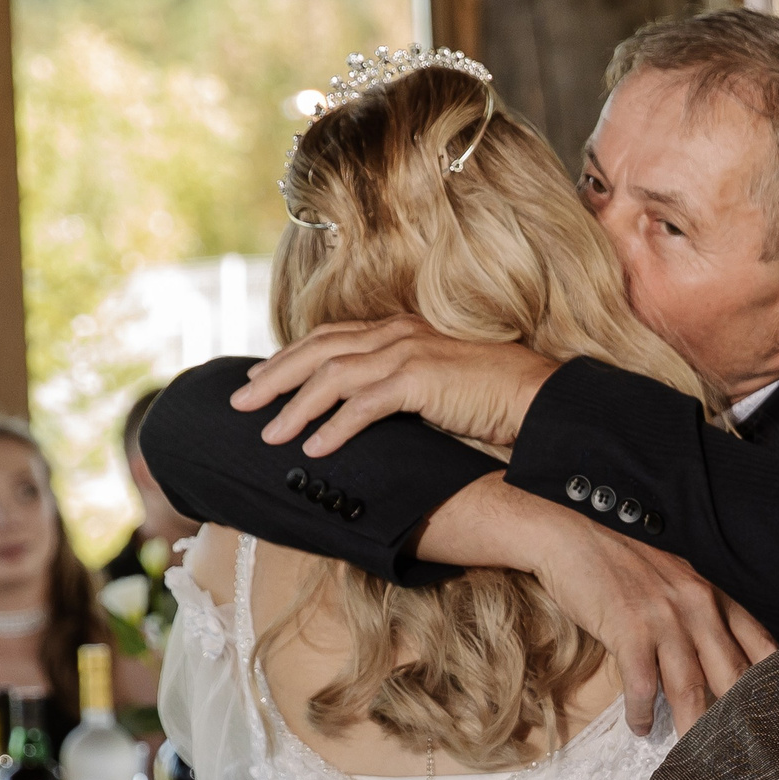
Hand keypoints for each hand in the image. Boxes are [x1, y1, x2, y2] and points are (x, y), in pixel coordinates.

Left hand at [233, 314, 558, 455]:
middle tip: (240, 402)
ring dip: (294, 407)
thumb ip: (403, 390)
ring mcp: (408, 354)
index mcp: (401, 330)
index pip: (330, 337)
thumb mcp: (439, 386)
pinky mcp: (421, 380)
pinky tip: (315, 449)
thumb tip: (368, 416)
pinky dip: (335, 427)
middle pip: (318, 350)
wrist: (538, 396)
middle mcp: (398, 334)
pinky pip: (364, 406)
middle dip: (274, 377)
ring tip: (268, 434)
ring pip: (332, 377)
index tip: (261, 378)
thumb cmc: (496, 398)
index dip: (290, 357)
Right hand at [529, 521, 774, 733]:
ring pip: (691, 690)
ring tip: (693, 757)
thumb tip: (723, 657)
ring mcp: (665, 620)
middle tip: (741, 753)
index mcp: (715, 597)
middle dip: (738, 720)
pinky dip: (643, 714)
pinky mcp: (629, 632)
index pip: (763, 646)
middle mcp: (698, 608)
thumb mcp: (679, 581)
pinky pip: (644, 687)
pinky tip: (641, 728)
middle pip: (733, 676)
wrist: (571, 542)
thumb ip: (705, 614)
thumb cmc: (624, 566)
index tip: (777, 716)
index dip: (774, 685)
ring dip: (692, 729)